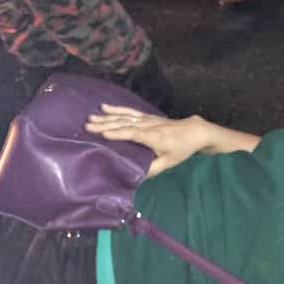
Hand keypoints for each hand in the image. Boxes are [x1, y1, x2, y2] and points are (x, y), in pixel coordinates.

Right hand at [85, 104, 211, 176]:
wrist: (194, 131)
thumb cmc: (182, 149)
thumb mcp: (169, 163)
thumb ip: (152, 169)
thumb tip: (134, 177)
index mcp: (154, 137)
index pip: (134, 134)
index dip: (119, 134)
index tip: (104, 135)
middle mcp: (149, 126)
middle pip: (124, 124)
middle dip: (106, 125)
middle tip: (88, 126)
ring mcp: (147, 119)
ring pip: (124, 117)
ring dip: (107, 118)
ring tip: (91, 118)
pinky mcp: (146, 116)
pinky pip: (129, 112)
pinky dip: (116, 109)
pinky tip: (104, 107)